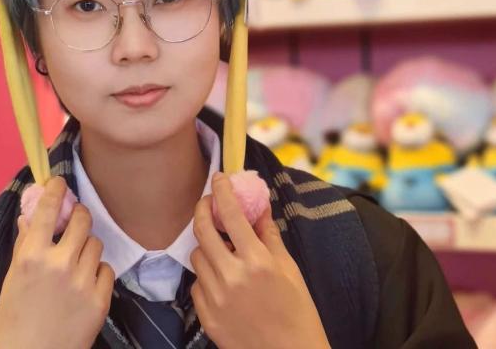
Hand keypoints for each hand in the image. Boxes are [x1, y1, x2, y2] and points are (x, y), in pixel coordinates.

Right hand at [0, 177, 114, 348]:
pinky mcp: (100, 300)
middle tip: (75, 220)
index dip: (56, 190)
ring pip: (96, 244)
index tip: (60, 181)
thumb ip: (24, 245)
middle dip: (79, 216)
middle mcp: (59, 264)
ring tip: (75, 263)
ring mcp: (82, 282)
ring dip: (87, 247)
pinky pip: (106, 269)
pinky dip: (97, 272)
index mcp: (31, 256)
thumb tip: (31, 217)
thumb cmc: (13, 322)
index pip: (48, 209)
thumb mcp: (12, 280)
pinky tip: (85, 283)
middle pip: (82, 220)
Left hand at [190, 172, 329, 348]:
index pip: (230, 214)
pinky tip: (222, 277)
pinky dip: (207, 275)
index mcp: (256, 262)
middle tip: (208, 202)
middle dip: (202, 209)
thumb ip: (268, 234)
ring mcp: (216, 298)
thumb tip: (258, 204)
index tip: (219, 177)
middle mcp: (231, 277)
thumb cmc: (298, 313)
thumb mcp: (289, 268)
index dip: (222, 191)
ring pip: (197, 256)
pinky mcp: (207, 317)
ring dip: (207, 245)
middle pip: (202, 230)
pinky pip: (197, 283)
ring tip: (223, 248)